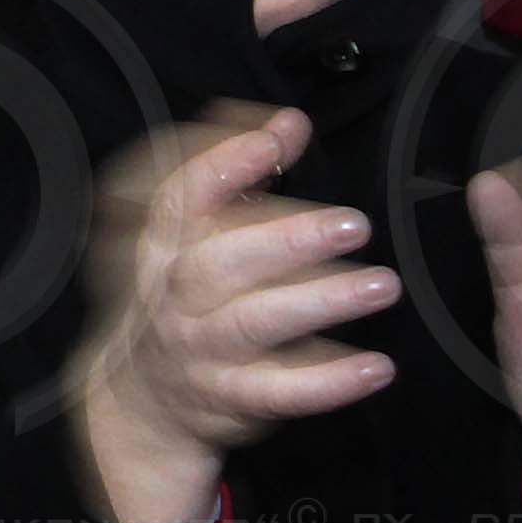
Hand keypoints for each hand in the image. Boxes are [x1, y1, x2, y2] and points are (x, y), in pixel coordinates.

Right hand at [66, 103, 403, 522]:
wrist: (141, 399)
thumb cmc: (184, 299)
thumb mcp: (199, 234)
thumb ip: (245, 174)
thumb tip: (288, 123)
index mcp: (165, 248)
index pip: (180, 201)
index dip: (222, 167)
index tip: (270, 143)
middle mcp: (176, 297)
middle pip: (217, 265)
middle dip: (287, 241)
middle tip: (354, 225)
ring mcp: (201, 349)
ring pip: (252, 324)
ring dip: (319, 303)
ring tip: (380, 286)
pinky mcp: (232, 397)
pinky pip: (279, 392)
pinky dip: (328, 383)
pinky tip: (374, 366)